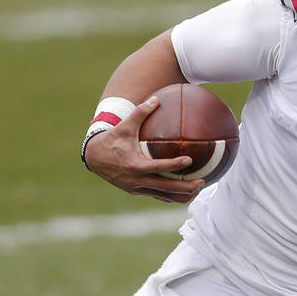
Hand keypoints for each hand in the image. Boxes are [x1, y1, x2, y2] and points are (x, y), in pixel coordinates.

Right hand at [83, 95, 204, 203]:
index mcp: (135, 165)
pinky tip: (184, 193)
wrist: (94, 158)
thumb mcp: (124, 126)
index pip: (158, 167)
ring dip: (181, 195)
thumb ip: (140, 113)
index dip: (174, 165)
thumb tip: (156, 99)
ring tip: (198, 190)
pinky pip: (157, 196)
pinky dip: (171, 196)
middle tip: (202, 182)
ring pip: (163, 196)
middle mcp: (137, 180)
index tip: (189, 160)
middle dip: (185, 187)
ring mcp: (137, 188)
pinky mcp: (137, 191)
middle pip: (166, 188)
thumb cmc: (112, 140)